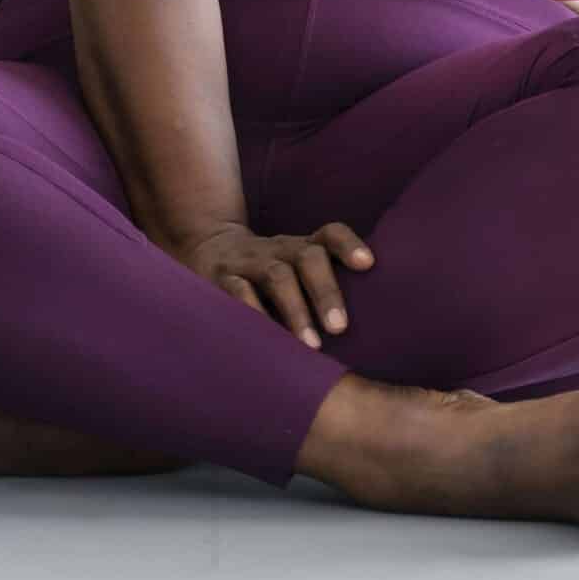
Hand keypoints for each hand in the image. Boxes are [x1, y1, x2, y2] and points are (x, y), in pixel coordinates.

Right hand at [159, 220, 374, 348]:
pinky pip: (238, 291)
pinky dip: (253, 312)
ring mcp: (249, 262)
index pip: (329, 234)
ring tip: (312, 345)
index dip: (348, 244)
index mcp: (301, 248)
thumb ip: (325, 291)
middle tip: (340, 328)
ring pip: (276, 276)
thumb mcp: (294, 272)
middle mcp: (278, 251)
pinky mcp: (221, 278)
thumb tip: (373, 335)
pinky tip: (264, 337)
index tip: (368, 264)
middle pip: (308, 257)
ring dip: (295, 310)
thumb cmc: (267, 277)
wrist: (205, 249)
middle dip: (326, 291)